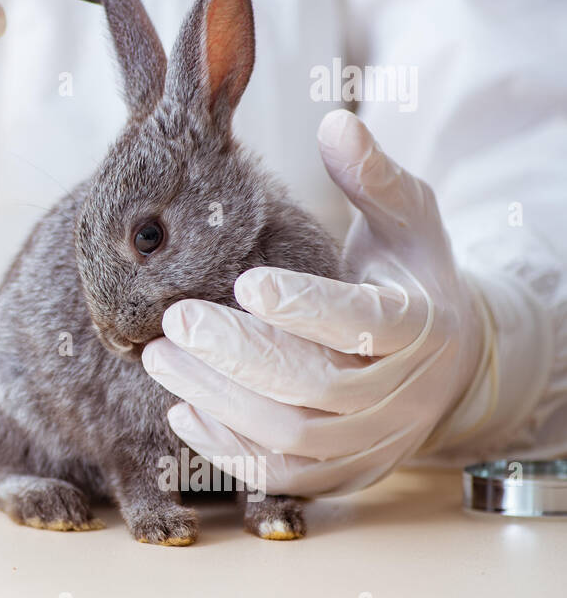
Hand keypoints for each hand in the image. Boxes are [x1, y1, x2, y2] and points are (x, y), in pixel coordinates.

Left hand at [141, 109, 489, 495]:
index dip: (305, 306)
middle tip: (174, 319)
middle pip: (316, 388)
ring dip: (218, 399)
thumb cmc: (405, 278)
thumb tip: (337, 122)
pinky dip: (227, 448)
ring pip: (290, 438)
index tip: (245, 280)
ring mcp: (370, 442)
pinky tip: (180, 410)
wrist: (438, 364)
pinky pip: (279, 475)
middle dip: (238, 354)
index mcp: (421, 327)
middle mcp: (401, 395)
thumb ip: (371, 178)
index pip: (364, 325)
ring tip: (159, 357)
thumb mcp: (405, 221)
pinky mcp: (338, 474)